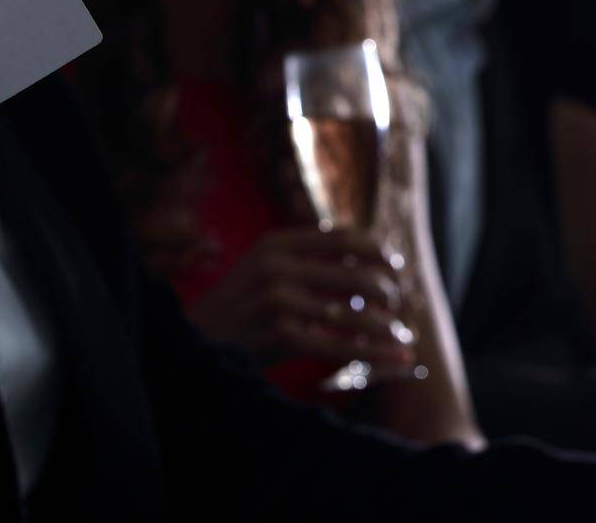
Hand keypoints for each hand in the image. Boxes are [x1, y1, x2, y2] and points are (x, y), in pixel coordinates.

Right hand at [185, 225, 416, 368]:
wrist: (193, 343)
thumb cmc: (239, 309)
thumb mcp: (263, 269)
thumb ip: (304, 259)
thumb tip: (363, 257)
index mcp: (277, 244)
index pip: (344, 238)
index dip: (378, 251)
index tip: (396, 266)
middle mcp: (278, 266)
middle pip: (356, 274)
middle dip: (388, 292)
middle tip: (400, 305)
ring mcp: (278, 301)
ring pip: (353, 313)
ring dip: (386, 326)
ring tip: (402, 334)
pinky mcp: (280, 335)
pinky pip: (339, 345)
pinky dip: (372, 353)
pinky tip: (394, 357)